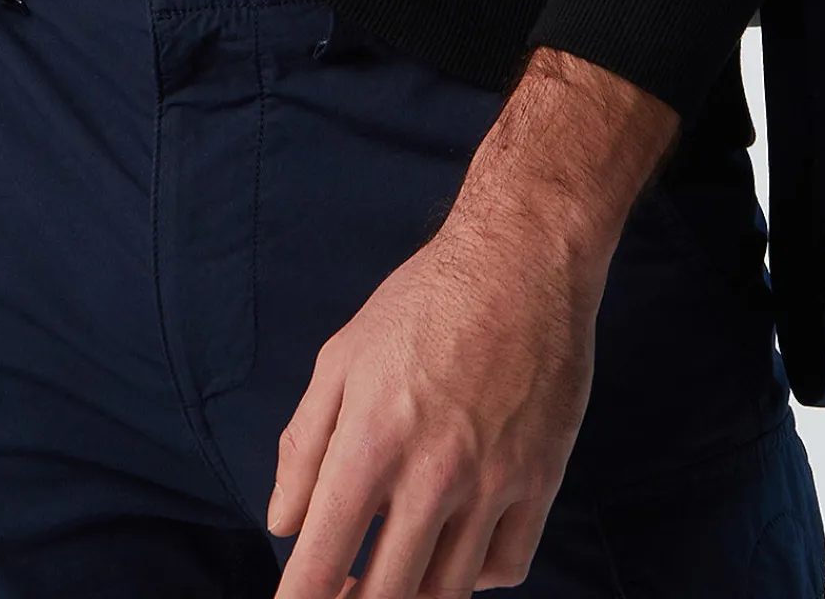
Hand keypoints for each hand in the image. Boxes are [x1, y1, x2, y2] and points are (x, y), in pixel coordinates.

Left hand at [268, 51, 677, 598]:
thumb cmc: (422, 302)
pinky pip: (506, 566)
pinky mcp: (541, 481)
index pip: (320, 561)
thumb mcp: (341, 358)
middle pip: (387, 597)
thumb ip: (304, 445)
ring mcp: (493, 483)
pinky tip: (453, 549)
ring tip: (390, 578)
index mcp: (371, 441)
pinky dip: (475, 575)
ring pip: (447, 593)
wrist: (521, 259)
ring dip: (412, 595)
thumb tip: (282, 526)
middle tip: (342, 593)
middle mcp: (433, 473)